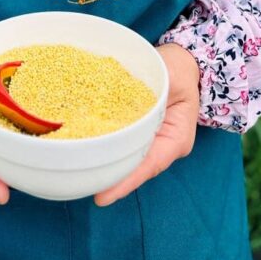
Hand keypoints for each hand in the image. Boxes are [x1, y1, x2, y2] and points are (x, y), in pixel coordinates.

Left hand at [94, 42, 199, 206]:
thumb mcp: (171, 75)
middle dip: (111, 178)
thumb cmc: (178, 68)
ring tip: (79, 174)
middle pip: (135, 167)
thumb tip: (130, 98)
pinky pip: (120, 140)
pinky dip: (104, 144)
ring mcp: (150, 139)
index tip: (103, 196)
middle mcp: (162, 145)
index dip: (126, 180)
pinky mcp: (136, 130)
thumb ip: (155, 89)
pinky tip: (83, 146)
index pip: (150, 165)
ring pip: (126, 157)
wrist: (181, 63)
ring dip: (106, 163)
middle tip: (83, 186)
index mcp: (176, 138)